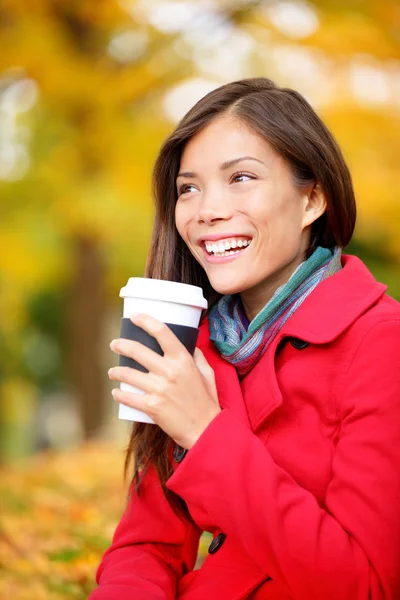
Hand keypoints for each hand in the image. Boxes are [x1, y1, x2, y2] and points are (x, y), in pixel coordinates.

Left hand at [108, 313, 220, 448]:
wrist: (205, 430)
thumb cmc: (207, 401)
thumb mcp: (207, 374)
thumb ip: (197, 357)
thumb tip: (189, 345)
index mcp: (183, 360)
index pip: (162, 333)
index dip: (146, 321)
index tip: (135, 316)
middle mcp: (169, 371)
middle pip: (138, 350)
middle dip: (122, 345)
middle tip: (115, 344)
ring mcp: (159, 389)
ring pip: (128, 374)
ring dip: (117, 371)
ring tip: (113, 371)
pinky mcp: (151, 406)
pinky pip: (128, 397)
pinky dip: (119, 394)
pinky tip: (116, 392)